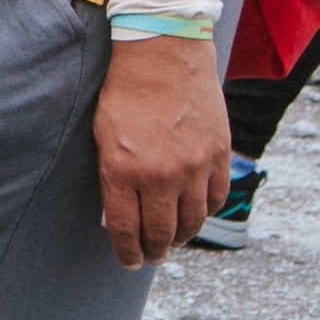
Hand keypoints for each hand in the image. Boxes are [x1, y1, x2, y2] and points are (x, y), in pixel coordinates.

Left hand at [93, 31, 229, 265]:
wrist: (162, 57)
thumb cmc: (123, 94)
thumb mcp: (102, 137)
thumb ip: (110, 178)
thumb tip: (115, 217)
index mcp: (123, 172)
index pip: (125, 229)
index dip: (127, 252)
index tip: (129, 263)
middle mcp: (161, 176)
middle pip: (161, 232)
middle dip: (154, 251)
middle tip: (151, 257)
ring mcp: (193, 167)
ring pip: (192, 221)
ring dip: (182, 237)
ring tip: (173, 241)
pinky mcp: (218, 155)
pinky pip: (216, 198)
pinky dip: (205, 212)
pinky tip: (195, 214)